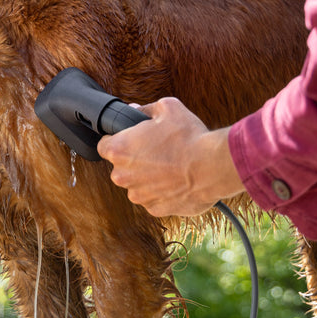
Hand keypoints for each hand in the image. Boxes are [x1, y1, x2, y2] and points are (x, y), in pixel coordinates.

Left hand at [96, 98, 243, 216]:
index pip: (103, 145)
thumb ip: (146, 109)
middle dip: (134, 160)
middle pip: (121, 167)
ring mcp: (139, 195)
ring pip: (137, 184)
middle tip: (156, 150)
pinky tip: (177, 180)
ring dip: (148, 177)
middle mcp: (123, 176)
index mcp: (119, 149)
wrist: (212, 167)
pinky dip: (162, 191)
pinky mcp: (156, 209)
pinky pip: (154, 198)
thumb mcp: (168, 108)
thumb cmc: (189, 137)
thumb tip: (136, 110)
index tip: (129, 139)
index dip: (116, 140)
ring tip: (170, 166)